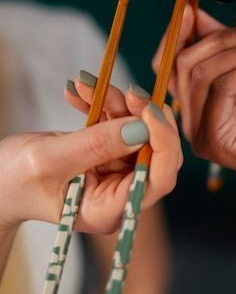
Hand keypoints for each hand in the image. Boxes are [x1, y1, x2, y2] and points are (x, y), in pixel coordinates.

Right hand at [0, 84, 181, 235]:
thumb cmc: (14, 182)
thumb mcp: (50, 160)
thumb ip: (96, 145)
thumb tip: (142, 127)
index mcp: (110, 209)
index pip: (159, 178)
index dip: (163, 142)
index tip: (148, 109)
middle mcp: (120, 193)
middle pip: (155, 151)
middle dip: (144, 115)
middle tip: (128, 91)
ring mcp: (115, 172)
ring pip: (136, 130)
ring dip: (116, 103)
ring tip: (84, 83)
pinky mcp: (107, 153)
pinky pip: (116, 123)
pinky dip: (101, 104)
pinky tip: (78, 91)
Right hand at [153, 4, 235, 204]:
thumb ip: (225, 44)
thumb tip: (196, 13)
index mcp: (196, 104)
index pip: (169, 64)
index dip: (178, 35)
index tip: (195, 10)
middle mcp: (191, 121)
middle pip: (183, 64)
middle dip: (220, 38)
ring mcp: (200, 134)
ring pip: (202, 74)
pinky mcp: (215, 142)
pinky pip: (222, 89)